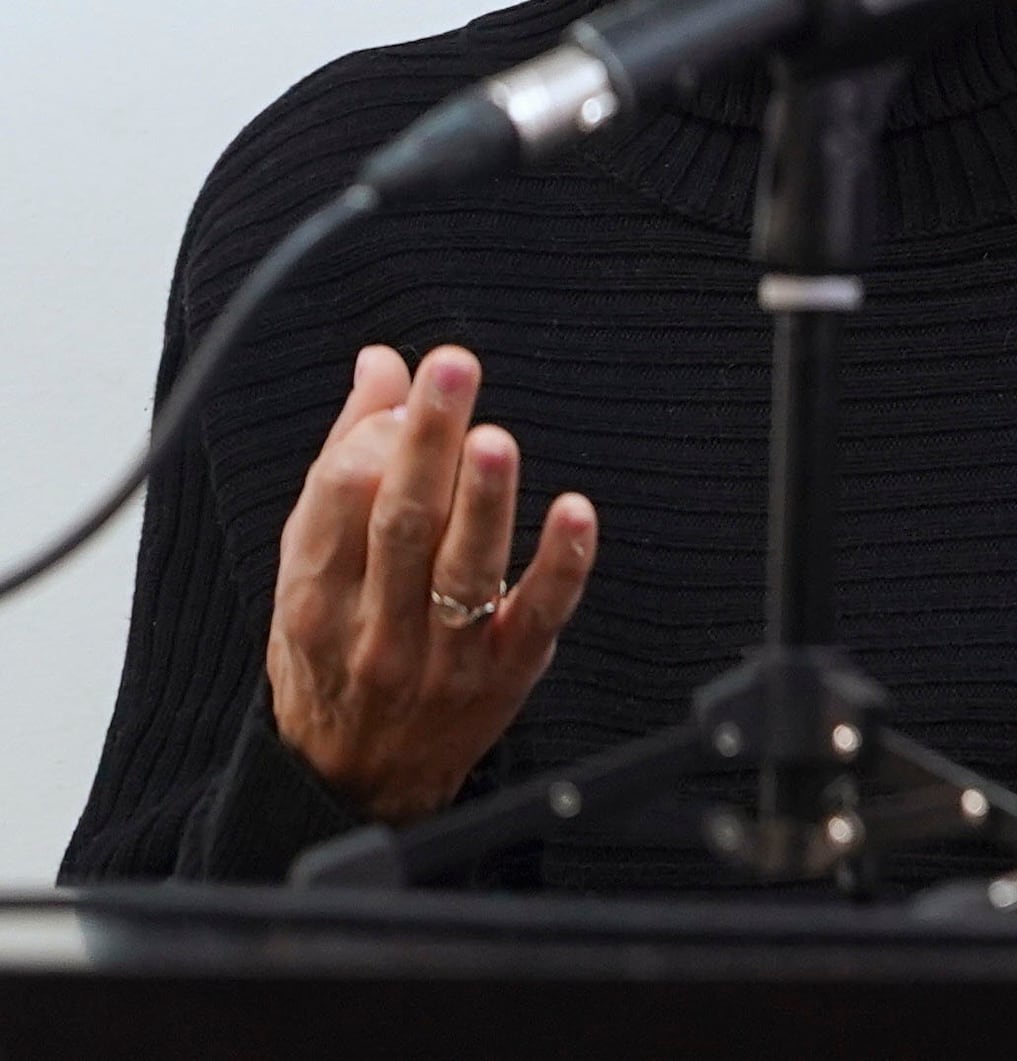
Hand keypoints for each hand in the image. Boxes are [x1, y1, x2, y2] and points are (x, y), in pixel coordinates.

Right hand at [265, 343, 598, 822]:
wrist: (354, 780)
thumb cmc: (330, 654)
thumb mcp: (311, 568)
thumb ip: (344, 461)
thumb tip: (381, 366)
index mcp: (315, 596)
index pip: (337, 507)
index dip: (372, 442)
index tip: (406, 389)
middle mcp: (374, 628)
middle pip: (402, 523)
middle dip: (426, 443)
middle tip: (452, 370)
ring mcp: (442, 654)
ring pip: (464, 568)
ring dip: (484, 500)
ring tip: (494, 441)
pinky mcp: (505, 672)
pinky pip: (536, 613)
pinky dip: (559, 563)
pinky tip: (576, 513)